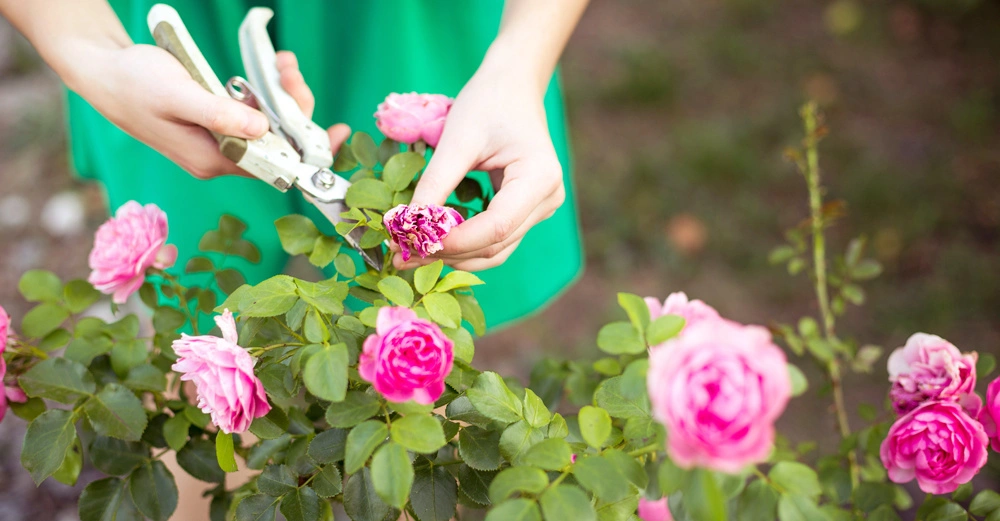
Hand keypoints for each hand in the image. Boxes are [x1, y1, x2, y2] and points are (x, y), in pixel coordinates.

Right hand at [69, 45, 348, 178]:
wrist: (104, 74)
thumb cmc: (135, 84)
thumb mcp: (179, 95)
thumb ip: (220, 115)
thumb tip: (262, 130)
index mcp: (213, 160)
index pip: (275, 166)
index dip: (309, 152)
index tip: (338, 134)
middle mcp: (220, 157)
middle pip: (278, 143)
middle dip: (293, 107)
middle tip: (289, 69)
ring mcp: (220, 141)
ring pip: (269, 126)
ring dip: (282, 95)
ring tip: (282, 62)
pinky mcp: (218, 124)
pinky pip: (255, 114)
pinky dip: (267, 93)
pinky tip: (270, 69)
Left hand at [398, 60, 565, 271]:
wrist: (512, 86)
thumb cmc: (488, 103)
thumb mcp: (457, 139)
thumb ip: (436, 183)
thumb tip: (407, 224)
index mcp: (540, 177)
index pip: (497, 226)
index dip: (455, 241)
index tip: (413, 243)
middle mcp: (547, 199)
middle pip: (496, 244)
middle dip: (448, 252)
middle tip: (400, 255)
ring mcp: (540, 208)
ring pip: (496, 250)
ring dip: (454, 255)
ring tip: (411, 253)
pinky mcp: (526, 211)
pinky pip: (495, 239)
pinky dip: (464, 244)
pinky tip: (432, 242)